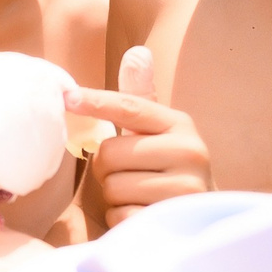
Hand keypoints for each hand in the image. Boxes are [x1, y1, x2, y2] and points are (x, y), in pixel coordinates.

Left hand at [65, 45, 210, 223]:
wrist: (205, 219)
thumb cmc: (167, 169)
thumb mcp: (157, 132)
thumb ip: (140, 97)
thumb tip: (137, 52)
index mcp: (180, 124)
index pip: (129, 107)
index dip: (95, 101)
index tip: (67, 98)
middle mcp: (190, 152)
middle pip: (109, 154)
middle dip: (108, 169)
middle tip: (130, 175)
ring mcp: (186, 188)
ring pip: (113, 187)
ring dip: (116, 197)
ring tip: (141, 196)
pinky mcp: (174, 219)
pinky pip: (121, 216)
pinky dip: (123, 219)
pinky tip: (144, 215)